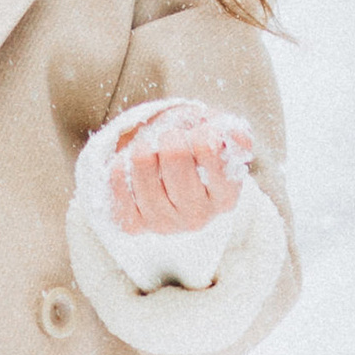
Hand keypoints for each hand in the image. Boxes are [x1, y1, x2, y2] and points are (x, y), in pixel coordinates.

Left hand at [108, 97, 254, 235]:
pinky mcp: (133, 224)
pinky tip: (134, 170)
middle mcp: (197, 216)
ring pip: (142, 160)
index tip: (199, 135)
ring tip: (153, 153)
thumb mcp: (217, 139)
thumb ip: (231, 133)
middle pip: (174, 152)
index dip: (201, 131)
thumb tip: (237, 136)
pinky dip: (122, 161)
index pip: (209, 148)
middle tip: (173, 141)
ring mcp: (163, 223)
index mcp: (225, 196)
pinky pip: (117, 175)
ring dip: (144, 145)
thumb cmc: (194, 155)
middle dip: (171, 135)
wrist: (164, 180)